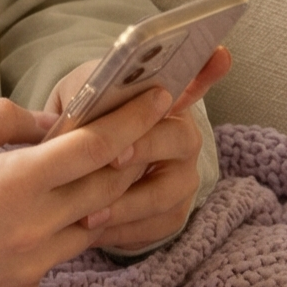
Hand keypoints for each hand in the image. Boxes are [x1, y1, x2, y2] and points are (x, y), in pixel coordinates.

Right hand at [0, 84, 181, 286]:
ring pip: (90, 226)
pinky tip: (24, 221)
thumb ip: (2, 118)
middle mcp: (33, 230)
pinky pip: (57, 257)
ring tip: (76, 175)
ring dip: (94, 198)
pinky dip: (54, 233)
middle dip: (128, 156)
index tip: (158, 99)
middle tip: (134, 132)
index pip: (96, 147)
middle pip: (108, 188)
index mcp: (13, 183)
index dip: (133, 119)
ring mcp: (31, 267)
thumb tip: (53, 121)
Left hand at [83, 46, 231, 255]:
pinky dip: (122, 230)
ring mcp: (183, 177)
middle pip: (176, 138)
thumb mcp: (78, 100)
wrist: (82, 165)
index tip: (218, 54)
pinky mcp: (173, 213)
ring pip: (163, 193)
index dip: (208, 69)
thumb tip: (68, 114)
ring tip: (89, 214)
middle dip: (145, 147)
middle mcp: (183, 136)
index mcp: (163, 99)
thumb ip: (84, 100)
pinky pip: (153, 226)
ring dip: (125, 204)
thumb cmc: (84, 122)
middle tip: (114, 156)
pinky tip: (92, 232)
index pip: (194, 78)